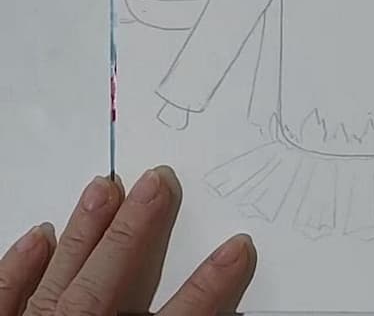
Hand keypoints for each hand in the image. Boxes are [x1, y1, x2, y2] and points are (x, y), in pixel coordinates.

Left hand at [0, 169, 254, 315]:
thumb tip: (232, 312)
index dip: (210, 285)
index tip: (238, 248)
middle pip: (110, 280)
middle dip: (136, 229)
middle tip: (159, 181)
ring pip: (60, 278)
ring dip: (84, 233)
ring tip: (105, 188)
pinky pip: (5, 297)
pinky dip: (19, 267)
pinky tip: (38, 237)